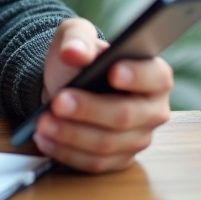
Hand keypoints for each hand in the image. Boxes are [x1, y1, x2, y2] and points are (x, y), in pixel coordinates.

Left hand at [33, 18, 172, 172]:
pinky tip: (45, 139)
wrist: (64, 86)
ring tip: (44, 123)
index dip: (138, 76)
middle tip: (59, 102)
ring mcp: (137, 138)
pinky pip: (94, 163)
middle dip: (89, 110)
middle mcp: (152, 110)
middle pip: (126, 116)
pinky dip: (67, 152)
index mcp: (153, 75)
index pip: (156, 77)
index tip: (113, 72)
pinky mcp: (118, 160)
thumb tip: (74, 52)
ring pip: (107, 144)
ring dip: (71, 135)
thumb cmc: (79, 61)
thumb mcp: (75, 36)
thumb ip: (77, 38)